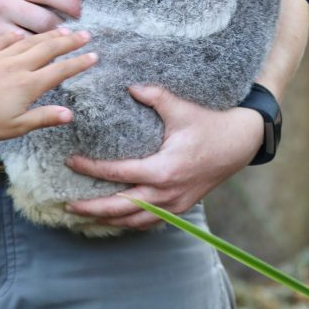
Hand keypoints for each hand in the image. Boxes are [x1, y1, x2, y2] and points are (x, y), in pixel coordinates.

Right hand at [0, 0, 82, 58]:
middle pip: (44, 21)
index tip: (82, 12)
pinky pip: (20, 58)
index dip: (68, 1)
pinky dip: (35, 62)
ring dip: (53, 50)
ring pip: (34, 43)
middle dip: (64, 31)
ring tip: (68, 53)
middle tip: (80, 38)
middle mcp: (5, 4)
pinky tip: (46, 64)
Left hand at [0, 28, 96, 141]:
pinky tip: (21, 32)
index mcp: (28, 85)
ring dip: (48, 34)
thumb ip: (43, 117)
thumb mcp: (16, 127)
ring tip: (63, 28)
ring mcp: (0, 57)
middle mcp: (18, 66)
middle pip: (49, 49)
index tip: (94, 55)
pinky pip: (3, 40)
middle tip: (85, 34)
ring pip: (30, 41)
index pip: (60, 71)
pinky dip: (16, 35)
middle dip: (70, 41)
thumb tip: (69, 114)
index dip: (79, 63)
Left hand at [64, 84, 262, 228]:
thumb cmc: (211, 124)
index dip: (91, 168)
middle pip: (120, 208)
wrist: (241, 143)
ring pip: (134, 220)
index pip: (118, 173)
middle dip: (92, 208)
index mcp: (163, 169)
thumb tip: (129, 87)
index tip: (71, 161)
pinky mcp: (181, 207)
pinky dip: (129, 222)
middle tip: (67, 205)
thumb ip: (154, 96)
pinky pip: (149, 221)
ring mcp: (175, 204)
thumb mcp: (181, 108)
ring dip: (108, 219)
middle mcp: (166, 193)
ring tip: (85, 215)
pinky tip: (114, 217)